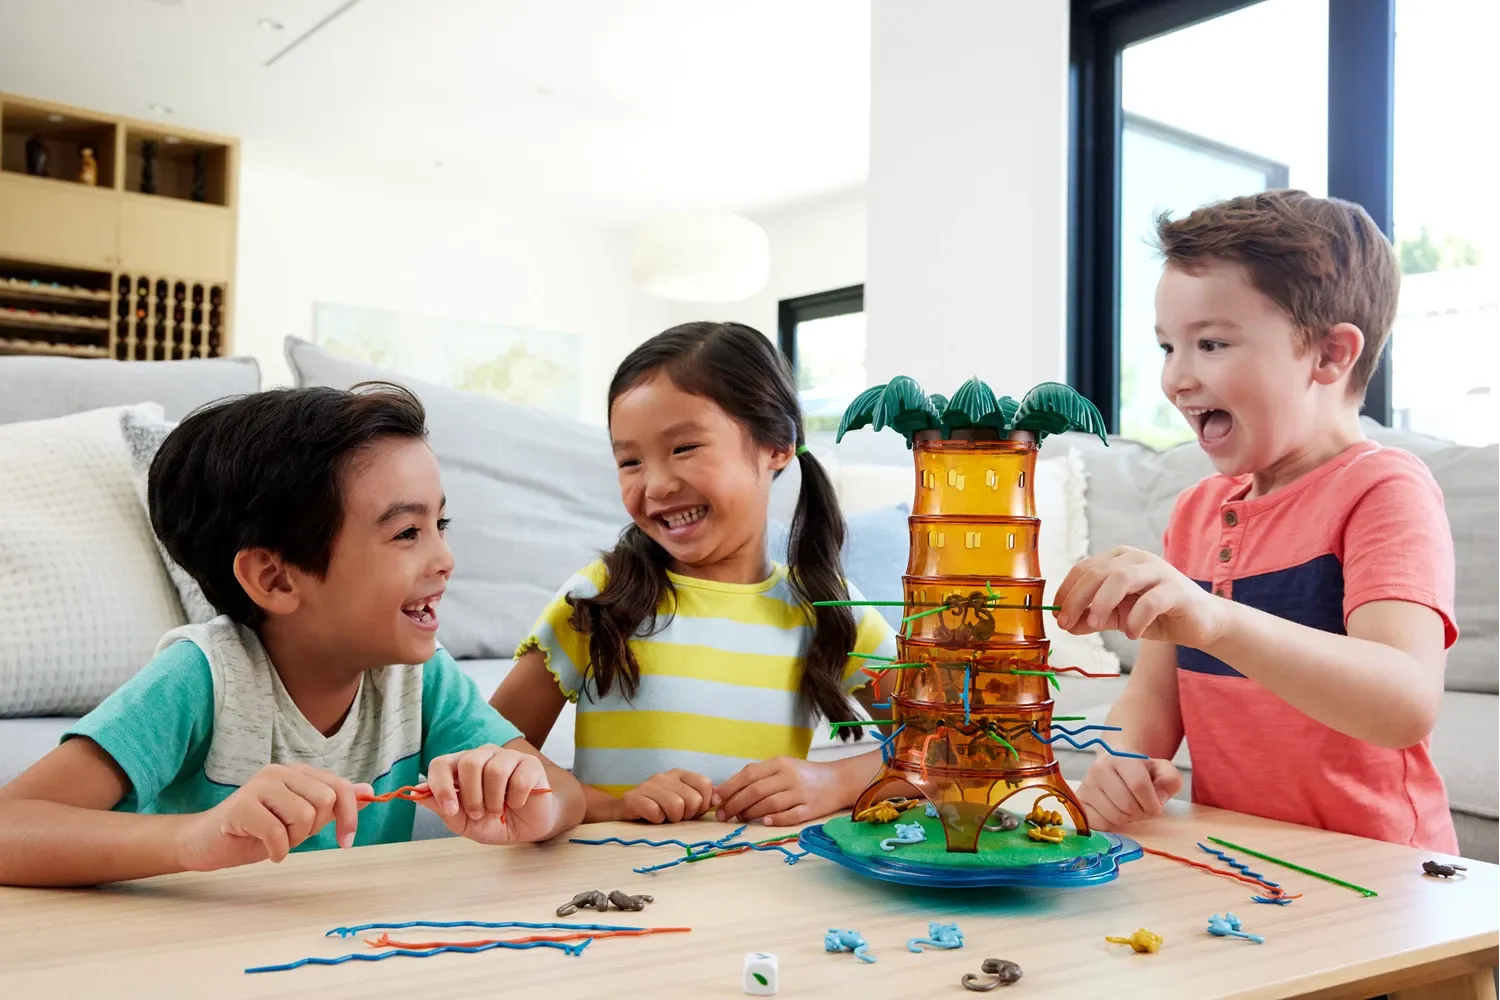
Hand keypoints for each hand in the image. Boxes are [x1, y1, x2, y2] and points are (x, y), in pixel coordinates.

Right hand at [176, 763, 369, 871]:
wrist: (206, 843)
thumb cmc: (255, 832)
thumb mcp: (300, 820)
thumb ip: (332, 805)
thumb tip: (368, 792)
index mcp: (297, 774)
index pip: (339, 787)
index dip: (349, 816)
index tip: (346, 841)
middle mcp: (280, 773)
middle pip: (325, 801)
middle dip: (314, 829)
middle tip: (291, 837)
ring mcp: (260, 786)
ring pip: (304, 815)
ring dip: (294, 840)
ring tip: (275, 841)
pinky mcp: (241, 806)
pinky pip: (277, 832)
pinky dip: (277, 850)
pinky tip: (267, 851)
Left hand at [421, 744, 555, 844]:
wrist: (526, 829)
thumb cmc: (493, 822)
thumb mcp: (463, 822)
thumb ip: (443, 808)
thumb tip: (417, 793)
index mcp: (461, 767)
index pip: (441, 763)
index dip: (441, 785)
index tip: (450, 809)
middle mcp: (484, 756)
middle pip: (470, 763)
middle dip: (472, 797)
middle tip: (478, 813)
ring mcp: (508, 757)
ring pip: (495, 770)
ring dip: (494, 800)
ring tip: (498, 811)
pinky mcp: (530, 765)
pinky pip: (519, 779)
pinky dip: (516, 799)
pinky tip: (517, 804)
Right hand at [617, 769, 716, 823]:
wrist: (621, 812)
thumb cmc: (657, 809)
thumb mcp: (681, 802)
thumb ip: (700, 799)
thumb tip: (717, 799)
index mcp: (679, 774)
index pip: (705, 784)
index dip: (703, 804)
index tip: (692, 812)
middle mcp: (664, 776)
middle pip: (693, 800)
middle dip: (687, 815)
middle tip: (675, 817)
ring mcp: (648, 785)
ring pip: (676, 806)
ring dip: (671, 819)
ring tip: (663, 818)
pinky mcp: (633, 798)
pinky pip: (655, 813)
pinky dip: (656, 821)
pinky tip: (650, 819)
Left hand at [714, 756, 842, 825]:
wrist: (838, 781)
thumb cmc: (803, 775)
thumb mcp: (781, 767)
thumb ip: (758, 776)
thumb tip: (726, 790)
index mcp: (779, 763)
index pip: (749, 775)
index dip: (729, 787)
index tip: (715, 799)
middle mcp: (789, 776)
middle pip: (756, 790)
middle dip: (735, 804)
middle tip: (722, 816)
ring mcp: (801, 792)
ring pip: (770, 804)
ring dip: (751, 813)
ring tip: (739, 819)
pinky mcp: (811, 808)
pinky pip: (790, 816)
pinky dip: (776, 820)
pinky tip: (765, 823)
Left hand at [1053, 545, 1223, 647]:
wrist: (1201, 622)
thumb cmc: (1157, 615)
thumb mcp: (1119, 617)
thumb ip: (1094, 619)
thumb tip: (1067, 625)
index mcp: (1120, 559)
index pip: (1084, 569)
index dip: (1066, 590)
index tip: (1056, 614)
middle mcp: (1137, 559)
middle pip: (1098, 572)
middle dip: (1077, 598)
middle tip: (1066, 623)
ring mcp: (1159, 571)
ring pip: (1121, 578)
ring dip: (1102, 603)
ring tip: (1095, 625)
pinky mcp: (1177, 589)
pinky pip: (1150, 601)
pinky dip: (1136, 619)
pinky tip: (1132, 634)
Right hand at [1077, 754, 1181, 830]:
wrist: (1116, 771)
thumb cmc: (1141, 772)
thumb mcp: (1162, 770)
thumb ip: (1170, 779)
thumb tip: (1160, 797)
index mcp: (1120, 757)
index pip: (1139, 784)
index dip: (1152, 802)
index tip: (1156, 806)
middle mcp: (1098, 768)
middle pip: (1127, 804)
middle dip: (1140, 812)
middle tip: (1142, 808)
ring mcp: (1086, 786)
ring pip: (1114, 816)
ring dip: (1127, 819)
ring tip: (1128, 809)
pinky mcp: (1080, 803)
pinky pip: (1100, 824)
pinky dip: (1112, 825)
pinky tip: (1114, 813)